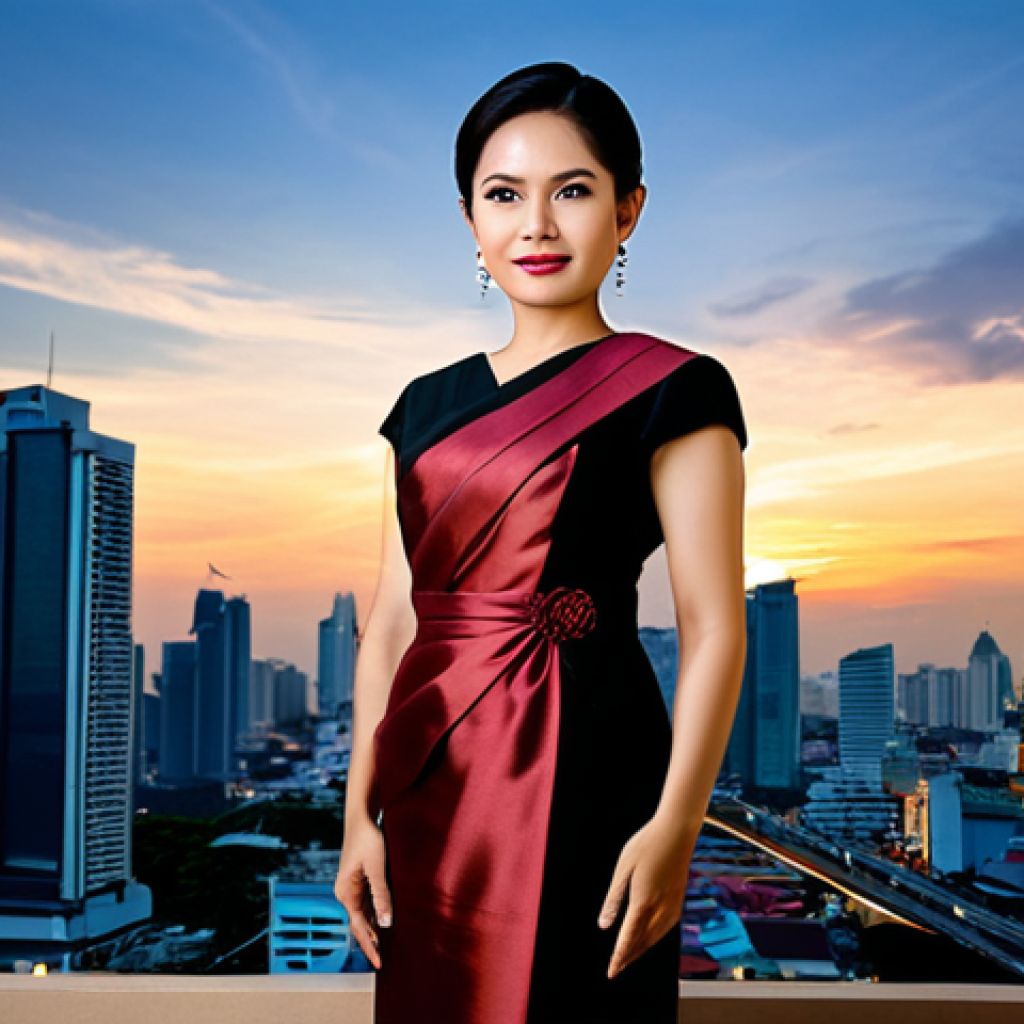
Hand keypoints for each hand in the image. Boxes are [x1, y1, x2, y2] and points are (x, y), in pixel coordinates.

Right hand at [335, 816, 392, 968]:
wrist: (362, 817)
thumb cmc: (369, 839)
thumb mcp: (377, 867)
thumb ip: (382, 895)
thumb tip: (386, 923)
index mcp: (346, 892)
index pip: (359, 927)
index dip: (370, 945)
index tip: (379, 963)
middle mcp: (346, 892)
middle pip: (359, 924)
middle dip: (370, 942)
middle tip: (382, 961)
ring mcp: (351, 887)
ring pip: (363, 914)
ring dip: (373, 929)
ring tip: (385, 948)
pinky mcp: (359, 880)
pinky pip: (366, 903)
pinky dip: (375, 915)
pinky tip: (384, 922)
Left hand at [597, 816, 691, 978]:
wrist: (676, 831)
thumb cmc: (646, 844)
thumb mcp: (622, 869)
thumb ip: (613, 898)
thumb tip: (604, 925)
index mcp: (643, 901)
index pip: (628, 938)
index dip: (619, 957)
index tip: (611, 971)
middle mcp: (660, 907)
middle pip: (643, 942)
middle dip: (629, 957)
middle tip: (616, 969)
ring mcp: (673, 904)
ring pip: (656, 937)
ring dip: (642, 950)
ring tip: (629, 958)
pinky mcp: (679, 899)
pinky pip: (667, 928)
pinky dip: (655, 938)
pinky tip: (650, 938)